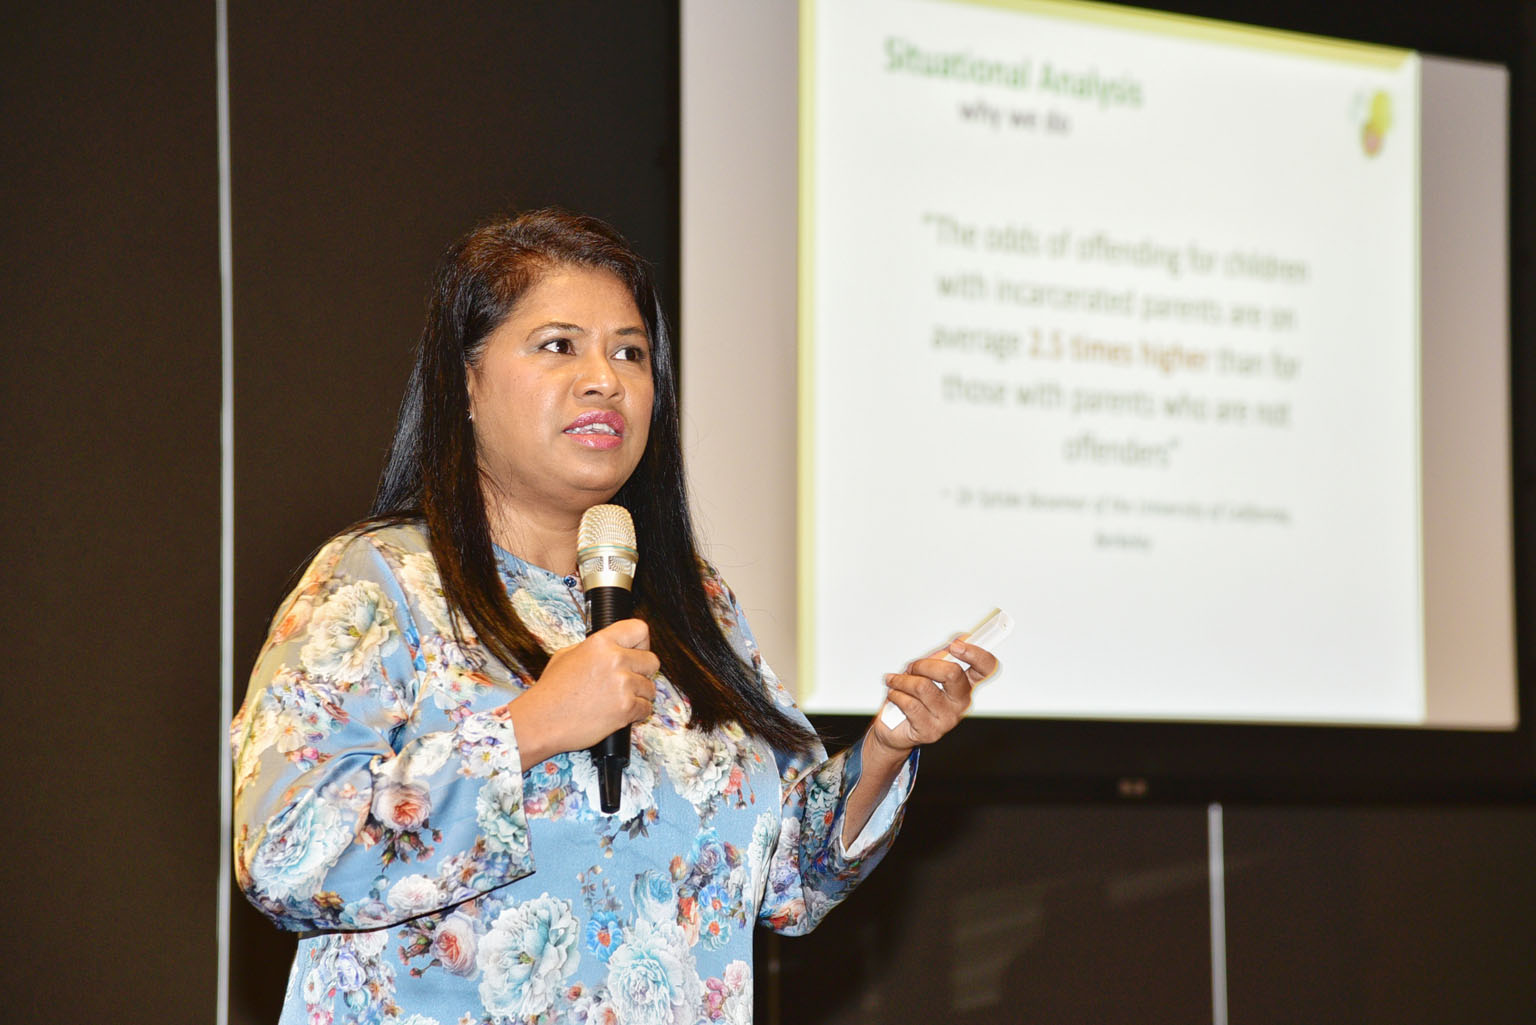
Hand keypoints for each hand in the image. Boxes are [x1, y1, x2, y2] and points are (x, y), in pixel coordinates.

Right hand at [502, 618, 658, 765]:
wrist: (541, 721)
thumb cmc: (551, 692)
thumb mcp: (567, 655)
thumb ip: (595, 648)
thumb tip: (613, 647)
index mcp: (601, 642)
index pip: (640, 629)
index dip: (641, 642)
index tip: (637, 652)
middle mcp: (615, 659)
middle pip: (652, 660)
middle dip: (643, 672)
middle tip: (628, 680)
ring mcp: (623, 684)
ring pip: (651, 688)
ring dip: (639, 695)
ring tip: (617, 700)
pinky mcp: (626, 708)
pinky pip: (646, 709)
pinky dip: (636, 713)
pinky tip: (618, 713)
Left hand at [869, 636, 997, 759]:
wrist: (893, 727)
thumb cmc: (912, 697)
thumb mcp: (927, 670)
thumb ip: (942, 655)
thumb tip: (962, 637)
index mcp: (965, 685)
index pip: (985, 668)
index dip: (976, 654)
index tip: (957, 645)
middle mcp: (961, 702)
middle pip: (953, 673)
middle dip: (924, 664)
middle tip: (912, 668)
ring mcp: (947, 719)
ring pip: (923, 686)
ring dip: (903, 680)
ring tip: (897, 682)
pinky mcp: (930, 731)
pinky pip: (909, 703)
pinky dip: (896, 694)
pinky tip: (895, 696)